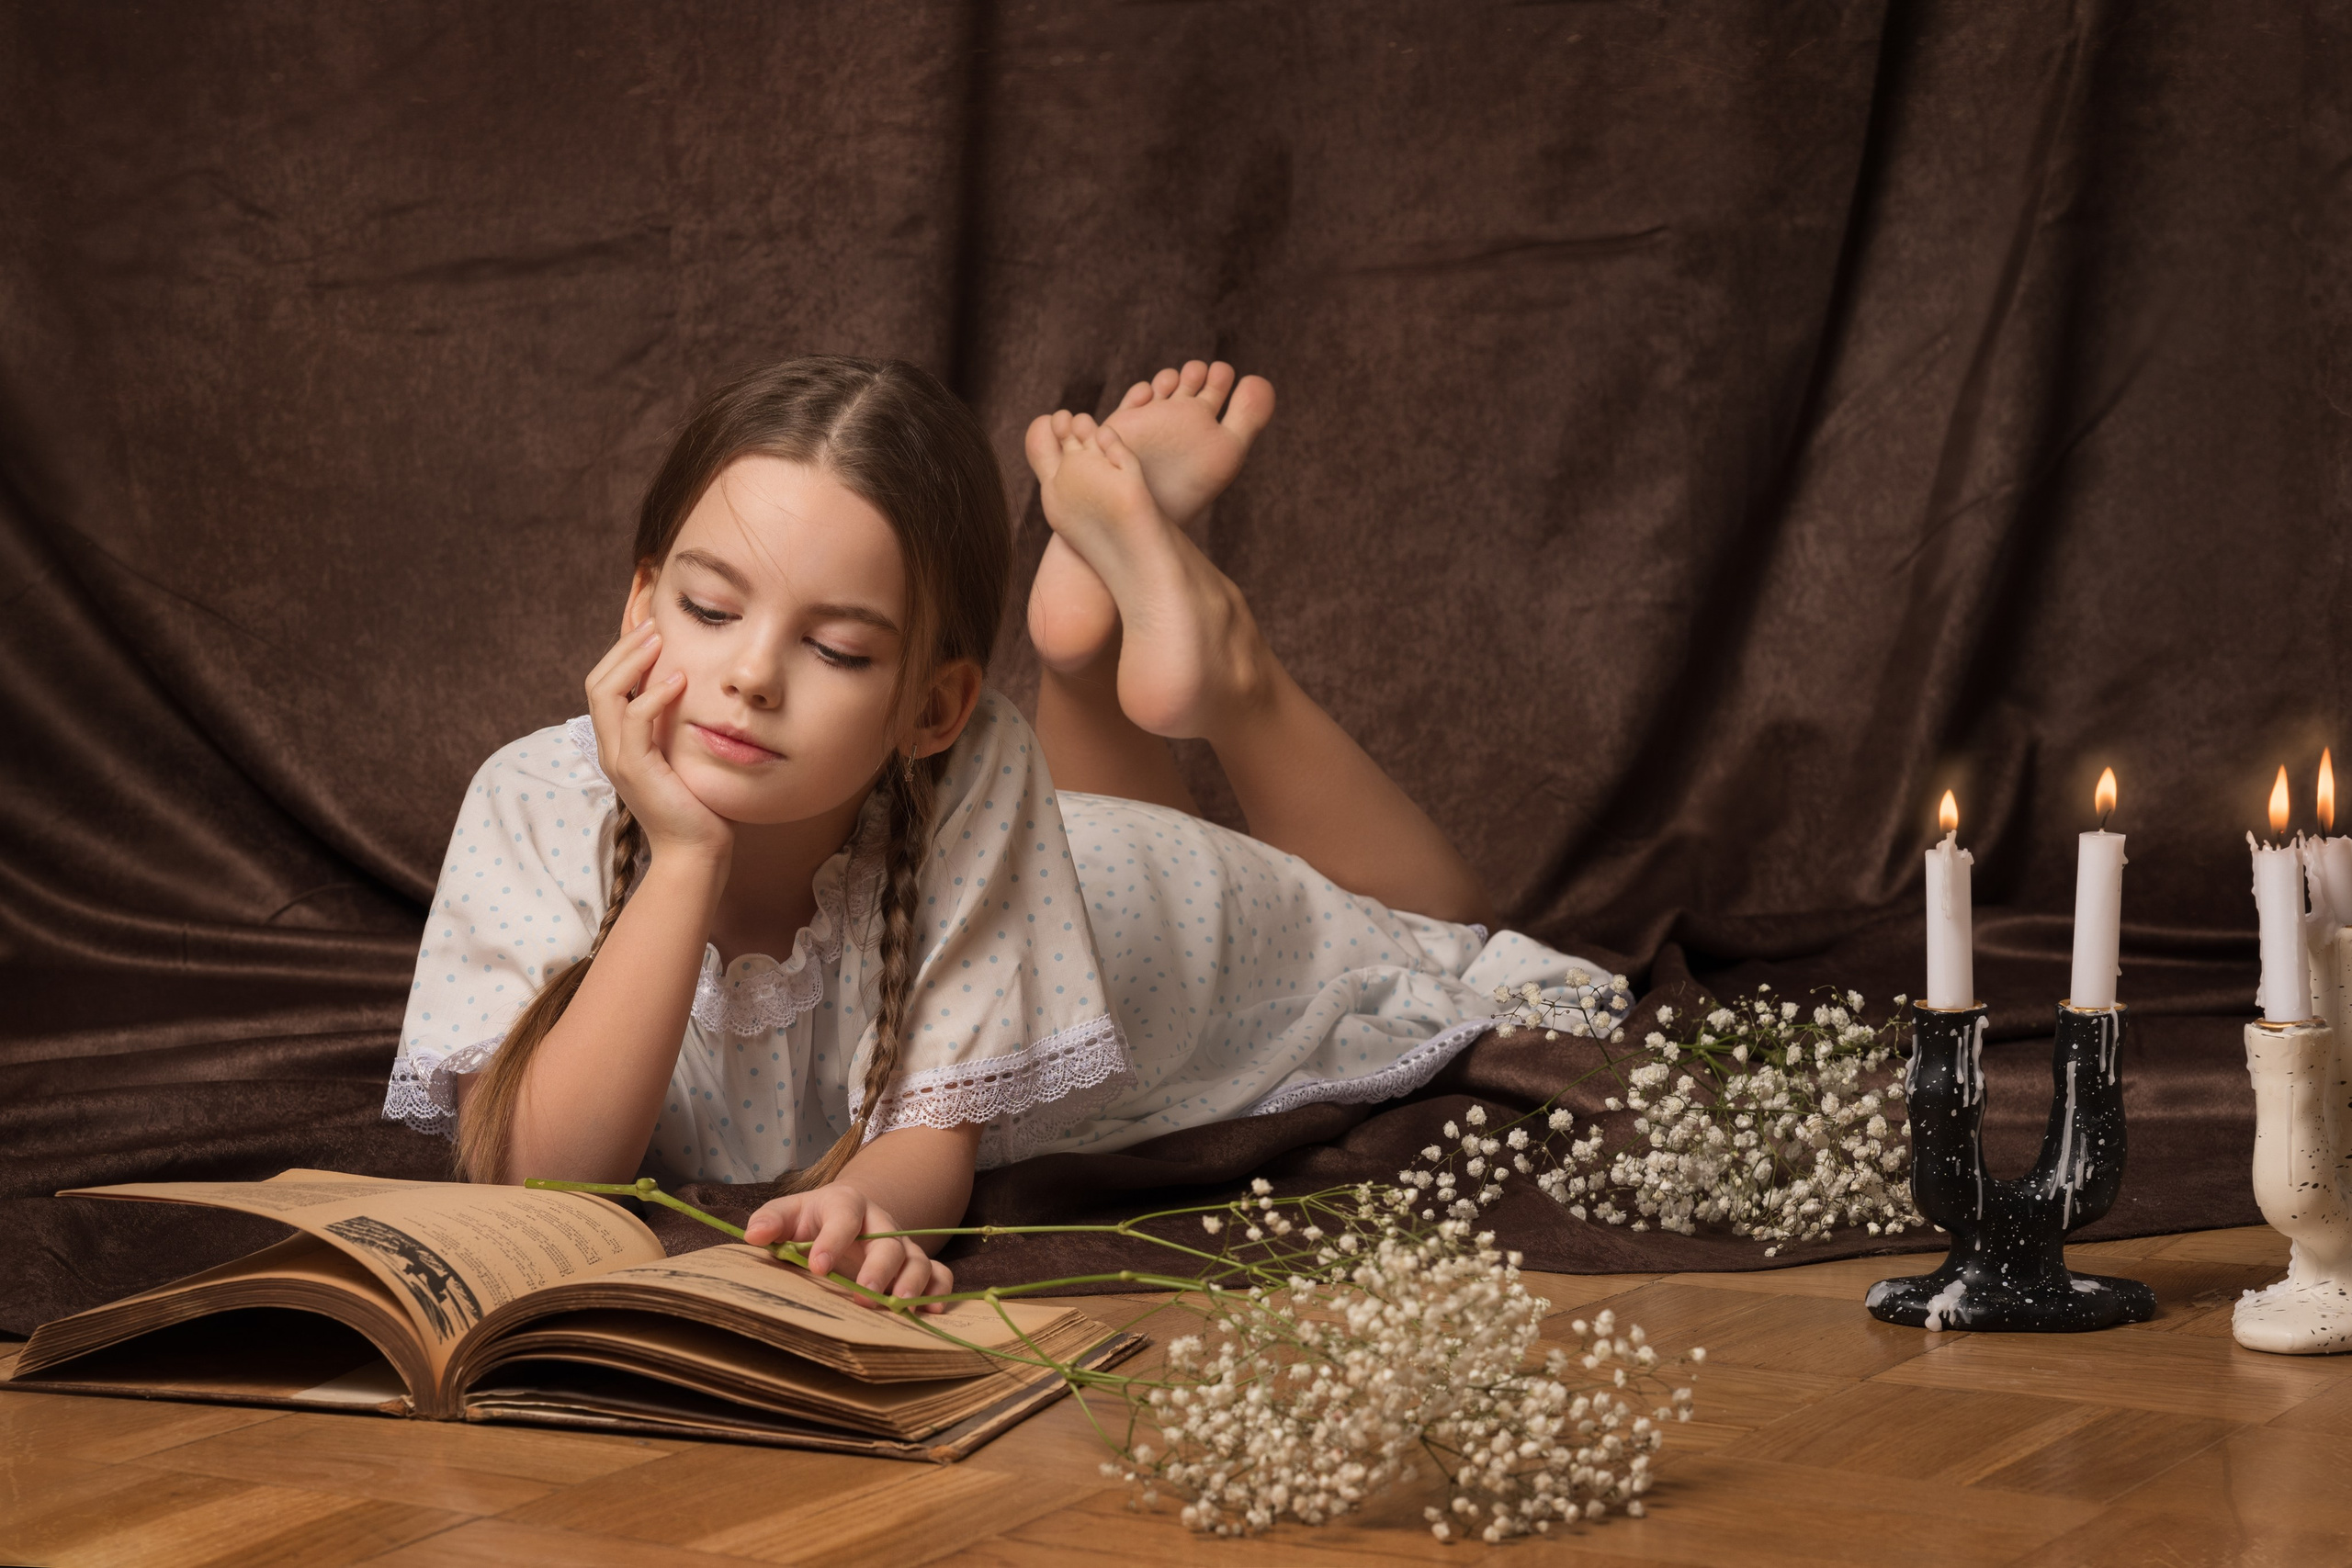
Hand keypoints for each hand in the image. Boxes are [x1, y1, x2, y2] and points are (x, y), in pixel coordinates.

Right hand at [584, 622, 731, 865]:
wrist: (697, 851)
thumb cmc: (698, 803)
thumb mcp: (683, 752)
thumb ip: (676, 723)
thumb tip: (692, 684)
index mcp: (618, 742)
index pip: (605, 685)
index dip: (622, 652)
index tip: (649, 624)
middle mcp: (610, 748)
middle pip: (597, 681)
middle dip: (624, 647)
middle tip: (655, 623)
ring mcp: (618, 759)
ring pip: (605, 693)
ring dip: (633, 660)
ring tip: (661, 638)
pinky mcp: (636, 770)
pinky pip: (634, 721)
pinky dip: (653, 694)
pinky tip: (678, 679)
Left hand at [744, 1182, 954, 1310]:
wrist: (846, 1216)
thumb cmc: (812, 1220)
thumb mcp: (788, 1214)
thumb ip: (771, 1221)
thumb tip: (753, 1235)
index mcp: (847, 1204)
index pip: (844, 1216)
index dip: (833, 1240)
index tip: (818, 1266)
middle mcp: (881, 1224)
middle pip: (889, 1243)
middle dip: (877, 1269)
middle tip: (862, 1296)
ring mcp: (902, 1246)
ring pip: (918, 1260)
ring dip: (911, 1283)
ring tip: (897, 1306)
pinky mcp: (915, 1265)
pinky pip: (939, 1275)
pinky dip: (939, 1292)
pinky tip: (930, 1313)